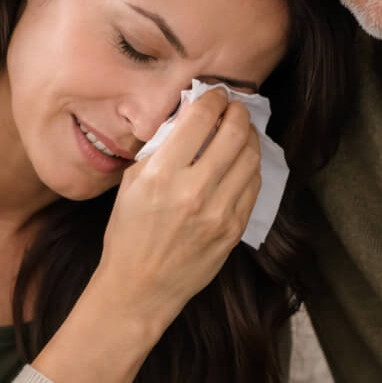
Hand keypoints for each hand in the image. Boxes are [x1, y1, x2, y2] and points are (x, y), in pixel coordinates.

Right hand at [95, 89, 262, 329]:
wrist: (139, 287)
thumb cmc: (128, 233)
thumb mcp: (131, 183)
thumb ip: (160, 148)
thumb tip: (188, 116)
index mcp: (161, 175)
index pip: (200, 119)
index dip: (212, 99)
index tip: (214, 94)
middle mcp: (193, 191)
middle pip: (233, 133)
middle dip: (237, 112)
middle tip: (233, 107)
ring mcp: (219, 212)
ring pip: (250, 158)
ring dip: (248, 137)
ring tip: (240, 132)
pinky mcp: (234, 229)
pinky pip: (253, 186)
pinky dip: (250, 167)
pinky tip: (240, 162)